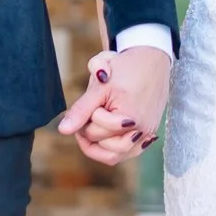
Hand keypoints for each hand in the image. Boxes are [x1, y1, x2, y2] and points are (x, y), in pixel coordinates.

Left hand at [57, 46, 171, 166]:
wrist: (153, 59)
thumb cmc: (127, 68)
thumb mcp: (101, 86)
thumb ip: (81, 109)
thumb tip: (63, 130)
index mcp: (129, 118)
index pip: (94, 131)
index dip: (86, 116)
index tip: (92, 99)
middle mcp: (140, 131)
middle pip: (102, 145)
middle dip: (91, 129)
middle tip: (91, 110)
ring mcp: (146, 135)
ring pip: (113, 156)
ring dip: (98, 144)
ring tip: (93, 125)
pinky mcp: (148, 135)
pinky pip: (126, 153)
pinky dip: (112, 147)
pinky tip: (104, 133)